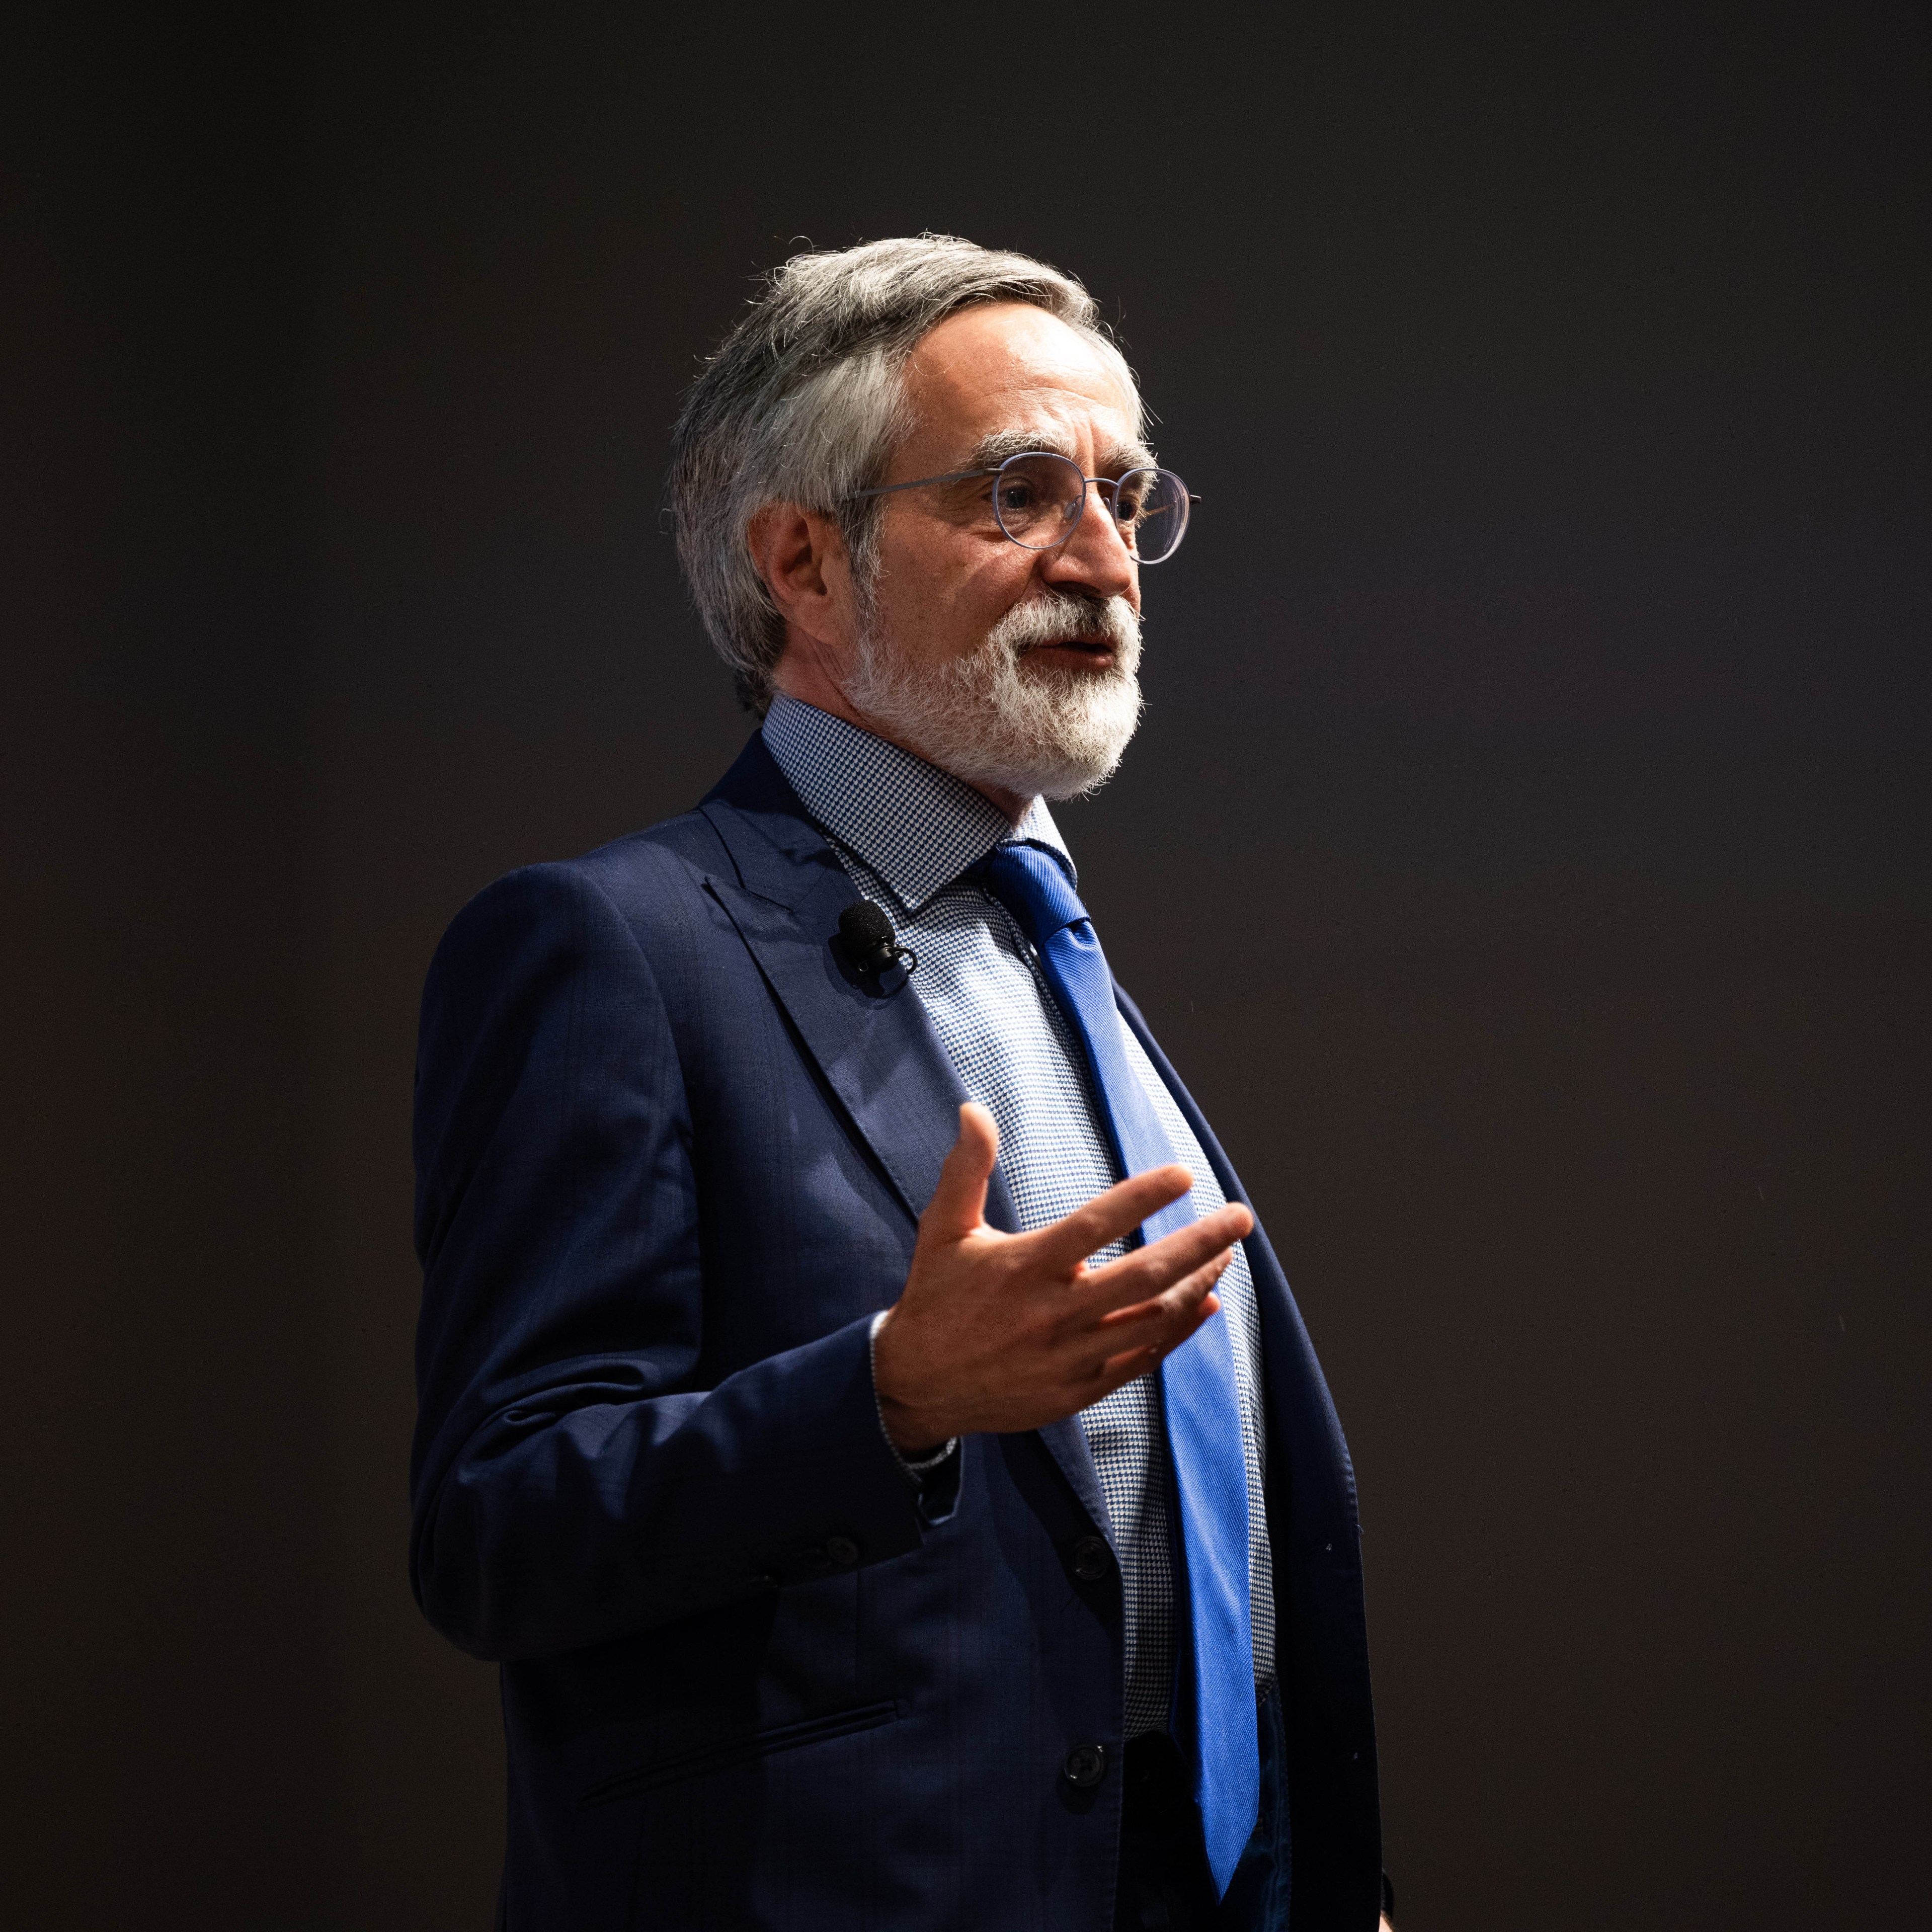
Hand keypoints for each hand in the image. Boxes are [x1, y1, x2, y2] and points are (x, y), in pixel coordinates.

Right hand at [871, 1102, 1252, 1450]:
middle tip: (1240, 1218)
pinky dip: (1178, 1332)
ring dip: (1197, 1284)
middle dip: (1201, 1243)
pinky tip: (1203, 1304)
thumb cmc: (937, 1296)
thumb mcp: (942, 1229)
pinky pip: (1141, 1359)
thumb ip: (966, 1170)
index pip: (1095, 1225)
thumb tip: (973, 1109)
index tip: (1183, 1173)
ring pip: (1152, 1319)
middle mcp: (1053, 1313)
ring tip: (1224, 1254)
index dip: (1142, 1198)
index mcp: (1024, 1267)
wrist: (918, 1386)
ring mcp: (1069, 1356)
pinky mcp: (1078, 1390)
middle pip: (1145, 1275)